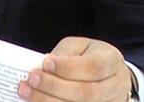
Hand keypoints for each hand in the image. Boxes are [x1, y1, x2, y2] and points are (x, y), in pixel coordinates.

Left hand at [17, 37, 133, 101]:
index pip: (93, 66)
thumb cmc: (89, 57)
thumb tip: (44, 67)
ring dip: (49, 101)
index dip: (68, 67)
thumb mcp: (79, 47)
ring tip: (27, 92)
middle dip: (54, 87)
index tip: (46, 63)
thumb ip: (64, 55)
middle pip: (86, 92)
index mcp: (112, 61)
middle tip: (31, 80)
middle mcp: (116, 86)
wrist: (108, 75)